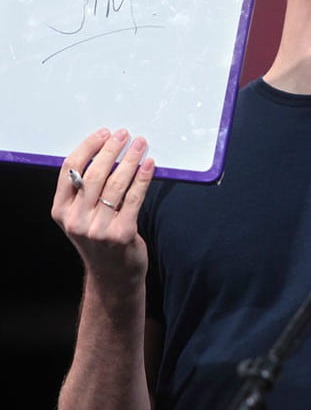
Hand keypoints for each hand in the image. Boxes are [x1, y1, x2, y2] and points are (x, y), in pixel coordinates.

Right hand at [51, 127, 154, 290]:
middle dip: (111, 149)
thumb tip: (106, 151)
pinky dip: (143, 178)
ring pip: (116, 183)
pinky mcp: (122, 234)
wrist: (113, 276)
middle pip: (94, 174)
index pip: (70, 169)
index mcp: (61, 211)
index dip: (88, 147)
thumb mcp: (81, 216)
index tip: (104, 133)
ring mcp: (98, 229)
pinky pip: (134, 198)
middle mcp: (76, 220)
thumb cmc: (99, 238)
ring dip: (130, 159)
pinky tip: (149, 165)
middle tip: (124, 135)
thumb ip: (85, 191)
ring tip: (140, 144)